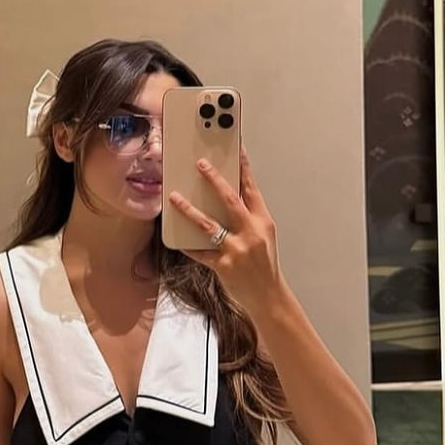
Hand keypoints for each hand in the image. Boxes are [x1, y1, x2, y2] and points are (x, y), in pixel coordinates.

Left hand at [168, 145, 281, 309]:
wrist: (269, 296)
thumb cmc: (264, 264)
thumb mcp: (263, 236)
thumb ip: (248, 217)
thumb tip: (226, 196)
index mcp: (263, 222)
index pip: (252, 188)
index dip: (244, 167)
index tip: (236, 148)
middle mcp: (251, 233)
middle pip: (230, 200)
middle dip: (214, 180)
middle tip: (200, 164)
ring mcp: (237, 249)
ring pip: (209, 224)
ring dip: (189, 209)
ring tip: (175, 197)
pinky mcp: (223, 265)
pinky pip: (200, 252)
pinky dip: (187, 244)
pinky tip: (175, 235)